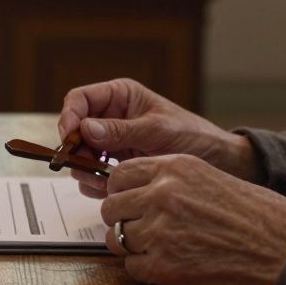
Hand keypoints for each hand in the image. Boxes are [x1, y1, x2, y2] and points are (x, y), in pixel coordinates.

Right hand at [58, 78, 260, 197]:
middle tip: (84, 165)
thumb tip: (86, 128)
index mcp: (120, 96)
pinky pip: (92, 174)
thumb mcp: (157, 130)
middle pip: (75, 130)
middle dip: (76, 149)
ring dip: (84, 169)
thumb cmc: (193, 136)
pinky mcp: (115, 166)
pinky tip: (111, 188)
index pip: (80, 99)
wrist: (216, 162)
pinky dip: (95, 184)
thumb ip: (121, 130)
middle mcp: (111, 117)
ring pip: (80, 154)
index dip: (69, 116)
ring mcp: (112, 143)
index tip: (69, 137)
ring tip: (102, 180)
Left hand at [100, 154, 285, 284]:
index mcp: (173, 167)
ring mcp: (160, 231)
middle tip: (144, 230)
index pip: (118, 176)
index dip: (121, 193)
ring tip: (161, 249)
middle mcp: (161, 194)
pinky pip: (132, 267)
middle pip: (111, 209)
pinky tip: (170, 265)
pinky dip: (145, 269)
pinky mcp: (164, 266)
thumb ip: (170, 180)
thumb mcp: (210, 177)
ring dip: (133, 246)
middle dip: (123, 221)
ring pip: (116, 239)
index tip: (130, 203)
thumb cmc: (259, 215)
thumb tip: (135, 192)